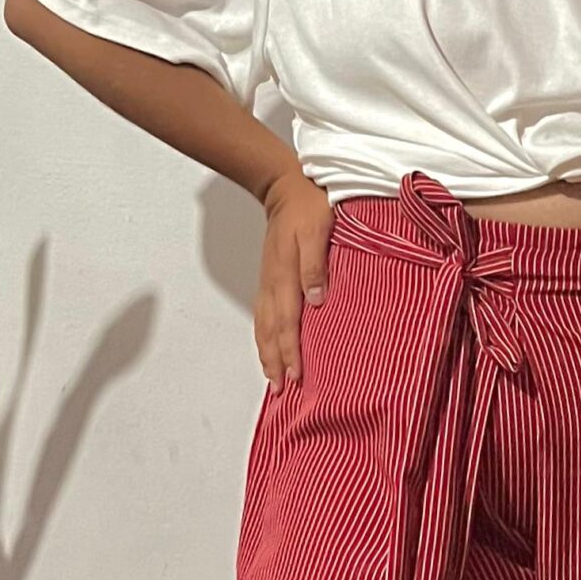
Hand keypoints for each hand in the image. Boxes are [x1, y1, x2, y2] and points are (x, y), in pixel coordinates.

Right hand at [255, 164, 333, 386]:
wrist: (285, 188)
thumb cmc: (308, 208)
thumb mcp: (318, 231)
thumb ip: (315, 265)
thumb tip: (316, 299)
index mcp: (286, 277)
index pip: (288, 323)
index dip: (291, 352)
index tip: (297, 376)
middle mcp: (273, 285)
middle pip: (270, 332)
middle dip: (275, 362)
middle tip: (281, 390)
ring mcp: (268, 283)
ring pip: (263, 326)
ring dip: (267, 354)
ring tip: (272, 379)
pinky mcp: (269, 279)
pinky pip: (262, 315)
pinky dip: (264, 336)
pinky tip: (269, 348)